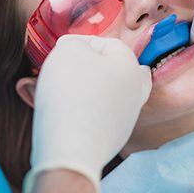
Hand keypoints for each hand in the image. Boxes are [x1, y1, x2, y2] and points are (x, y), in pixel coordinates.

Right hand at [23, 35, 150, 192]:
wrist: (71, 149)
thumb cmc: (70, 95)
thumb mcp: (68, 51)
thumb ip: (74, 43)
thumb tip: (76, 49)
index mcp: (130, 65)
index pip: (104, 42)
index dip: (78, 44)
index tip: (59, 52)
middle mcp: (135, 90)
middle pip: (109, 68)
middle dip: (85, 67)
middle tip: (63, 71)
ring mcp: (127, 116)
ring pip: (104, 92)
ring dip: (83, 88)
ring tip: (58, 92)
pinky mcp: (114, 136)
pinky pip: (98, 114)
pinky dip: (84, 110)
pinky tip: (65, 112)